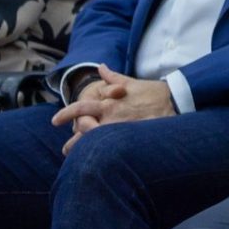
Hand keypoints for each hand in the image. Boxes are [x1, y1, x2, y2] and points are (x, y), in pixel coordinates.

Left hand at [52, 65, 174, 153]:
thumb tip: (100, 67)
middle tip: (66, 149)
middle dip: (73, 142)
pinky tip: (100, 161)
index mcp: (109, 102)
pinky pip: (112, 150)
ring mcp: (121, 130)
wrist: (174, 100)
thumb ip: (112, 77)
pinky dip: (104, 155)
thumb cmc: (152, 91)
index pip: (81, 108)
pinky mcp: (132, 140)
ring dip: (85, 151)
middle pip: (84, 132)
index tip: (55, 121)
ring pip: (95, 144)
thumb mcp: (130, 82)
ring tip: (79, 159)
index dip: (66, 114)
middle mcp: (112, 117)